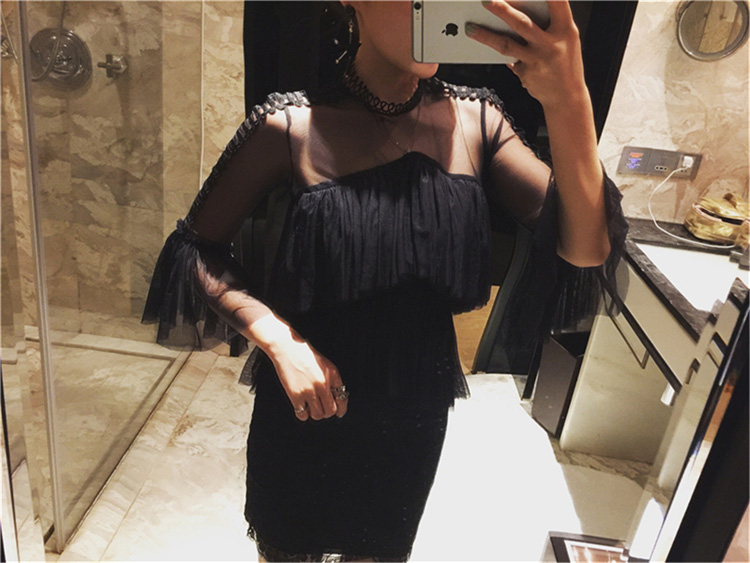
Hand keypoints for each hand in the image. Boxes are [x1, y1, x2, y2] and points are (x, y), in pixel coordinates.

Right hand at [266, 329, 347, 421]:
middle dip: (327, 412)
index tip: (339, 413)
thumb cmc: (304, 354)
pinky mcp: (296, 395)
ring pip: (318, 415)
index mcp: (332, 375)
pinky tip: (302, 407)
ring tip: (311, 407)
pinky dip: (303, 414)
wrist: (286, 348)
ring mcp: (309, 390)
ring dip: (315, 413)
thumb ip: (331, 379)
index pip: (342, 398)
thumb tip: (334, 399)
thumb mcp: (324, 364)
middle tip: (321, 408)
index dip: (341, 409)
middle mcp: (323, 384)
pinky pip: (303, 414)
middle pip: (330, 410)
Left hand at [466, 0, 587, 110]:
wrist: (566, 96)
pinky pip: (508, 59)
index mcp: (567, 30)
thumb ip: (550, 23)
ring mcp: (537, 60)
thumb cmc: (566, 62)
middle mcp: (551, 44)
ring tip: (469, 28)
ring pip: (507, 45)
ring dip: (486, 36)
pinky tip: (490, 47)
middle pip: (522, 23)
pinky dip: (501, 53)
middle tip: (485, 0)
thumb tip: (518, 8)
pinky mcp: (525, 74)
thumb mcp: (567, 38)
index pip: (558, 2)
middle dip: (502, 10)